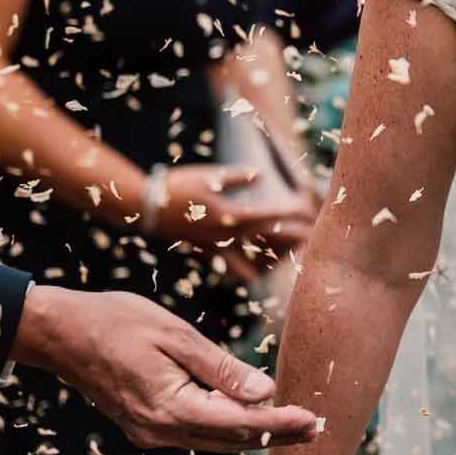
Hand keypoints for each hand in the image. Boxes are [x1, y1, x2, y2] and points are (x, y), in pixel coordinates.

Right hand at [9, 285, 317, 451]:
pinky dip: (226, 426)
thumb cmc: (118, 322)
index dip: (281, 424)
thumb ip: (222, 368)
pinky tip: (250, 416)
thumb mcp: (176, 336)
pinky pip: (195, 431)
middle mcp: (160, 430)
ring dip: (254, 434)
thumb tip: (265, 394)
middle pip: (232, 440)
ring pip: (214, 440)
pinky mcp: (144, 425)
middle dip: (276, 435)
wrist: (60, 332)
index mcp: (171, 408)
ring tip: (294, 426)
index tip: (315, 421)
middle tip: (317, 428)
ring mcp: (150, 432)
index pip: (240, 424)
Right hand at [153, 165, 317, 279]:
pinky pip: (229, 262)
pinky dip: (243, 268)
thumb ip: (237, 177)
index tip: (310, 213)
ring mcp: (215, 245)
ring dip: (270, 258)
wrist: (143, 208)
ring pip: (250, 258)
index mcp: (230, 217)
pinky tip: (253, 277)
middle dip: (289, 237)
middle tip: (312, 237)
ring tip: (288, 261)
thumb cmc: (177, 187)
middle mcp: (226, 235)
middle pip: (266, 239)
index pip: (270, 216)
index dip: (291, 214)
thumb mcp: (209, 176)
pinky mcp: (204, 247)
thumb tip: (261, 177)